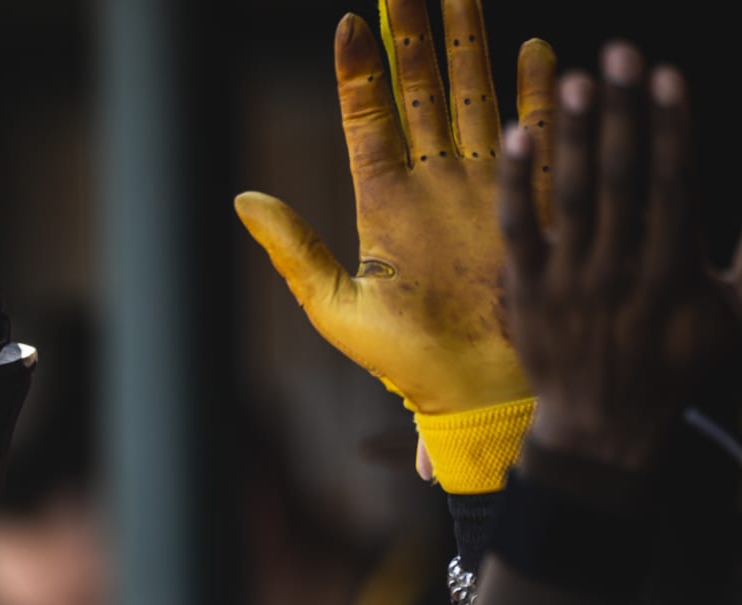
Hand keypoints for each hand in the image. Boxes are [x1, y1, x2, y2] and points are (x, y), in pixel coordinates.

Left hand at [236, 0, 555, 415]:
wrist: (479, 393)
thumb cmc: (406, 362)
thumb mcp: (336, 307)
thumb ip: (294, 249)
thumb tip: (243, 197)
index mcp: (385, 202)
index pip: (368, 119)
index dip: (359, 71)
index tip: (350, 23)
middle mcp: (435, 182)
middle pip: (423, 90)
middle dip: (418, 34)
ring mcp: (484, 184)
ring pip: (476, 95)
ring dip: (470, 43)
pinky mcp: (531, 200)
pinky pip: (536, 133)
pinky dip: (536, 91)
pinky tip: (532, 47)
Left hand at [499, 46, 741, 472]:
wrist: (601, 429)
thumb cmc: (672, 366)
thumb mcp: (730, 316)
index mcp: (671, 274)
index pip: (672, 186)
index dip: (670, 130)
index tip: (667, 78)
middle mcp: (619, 272)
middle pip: (621, 180)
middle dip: (623, 113)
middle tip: (622, 54)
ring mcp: (569, 282)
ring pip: (571, 197)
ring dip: (573, 135)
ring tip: (576, 79)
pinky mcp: (527, 292)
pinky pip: (519, 229)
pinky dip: (517, 183)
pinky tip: (517, 134)